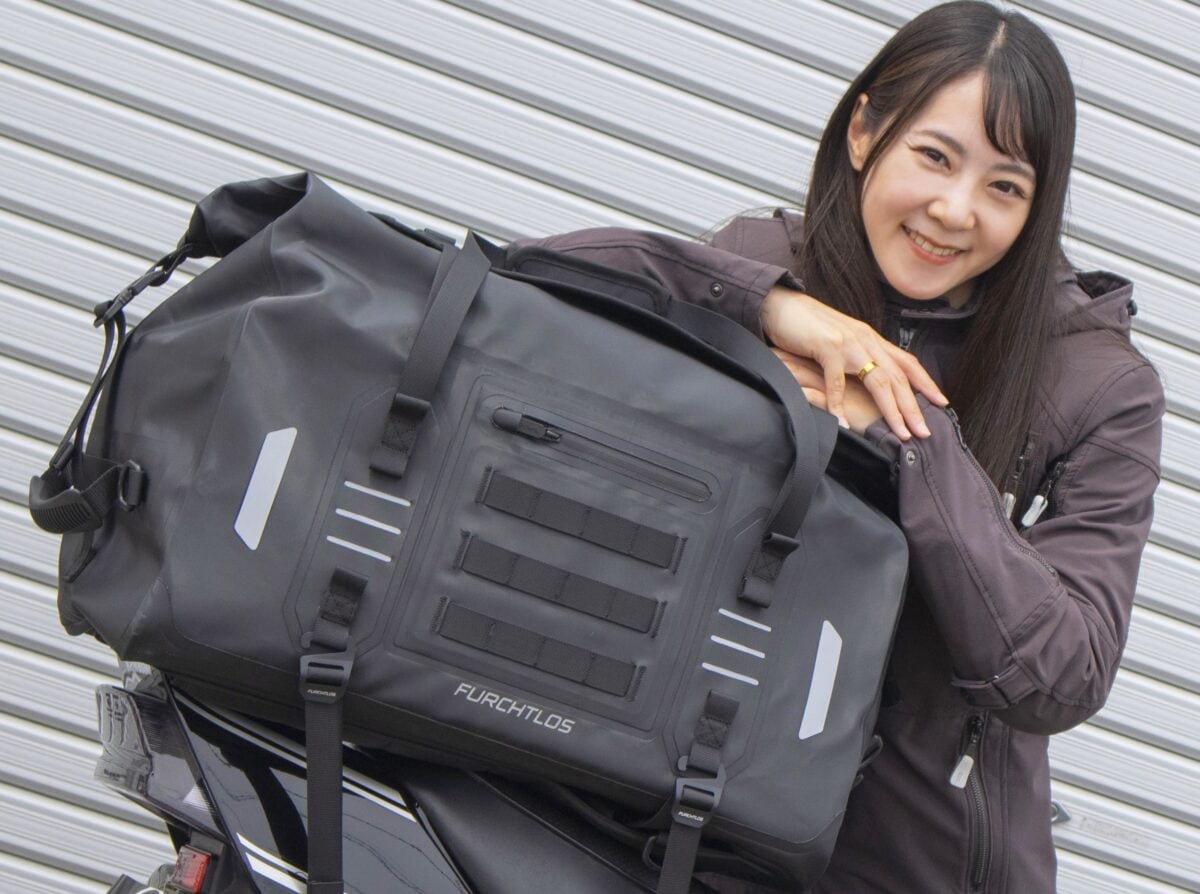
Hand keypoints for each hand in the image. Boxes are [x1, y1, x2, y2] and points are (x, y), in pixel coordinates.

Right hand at [761, 286, 946, 438]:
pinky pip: (837, 381)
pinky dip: (840, 404)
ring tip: (900, 433)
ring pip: (878, 381)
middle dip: (914, 407)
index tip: (941, 403)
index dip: (926, 382)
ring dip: (891, 410)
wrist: (782, 306)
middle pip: (898, 377)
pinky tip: (843, 423)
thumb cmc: (808, 327)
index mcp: (871, 339)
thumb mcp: (840, 341)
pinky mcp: (827, 347)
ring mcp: (848, 343)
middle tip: (924, 432)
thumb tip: (866, 379)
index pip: (906, 362)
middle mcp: (866, 340)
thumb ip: (856, 358)